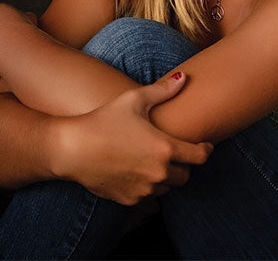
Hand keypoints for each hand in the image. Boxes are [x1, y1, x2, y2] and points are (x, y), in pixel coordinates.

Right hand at [51, 72, 212, 204]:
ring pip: (167, 188)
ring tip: (154, 161)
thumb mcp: (134, 100)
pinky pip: (147, 197)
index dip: (206, 150)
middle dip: (184, 165)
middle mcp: (158, 172)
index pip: (200, 156)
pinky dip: (147, 186)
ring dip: (165, 177)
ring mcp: (144, 189)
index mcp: (165, 148)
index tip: (205, 145)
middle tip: (176, 153)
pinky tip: (136, 171)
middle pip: (186, 176)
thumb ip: (163, 90)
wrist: (71, 148)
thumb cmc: (103, 119)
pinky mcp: (129, 200)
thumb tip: (184, 77)